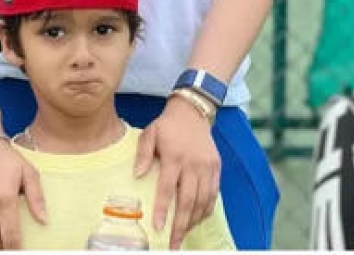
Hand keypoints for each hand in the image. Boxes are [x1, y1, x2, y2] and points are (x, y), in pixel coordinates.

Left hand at [135, 96, 219, 248]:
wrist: (193, 112)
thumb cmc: (167, 126)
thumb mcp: (149, 134)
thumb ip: (142, 154)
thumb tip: (137, 175)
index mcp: (175, 157)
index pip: (168, 188)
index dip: (163, 209)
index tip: (158, 227)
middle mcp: (194, 163)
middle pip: (188, 199)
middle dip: (181, 225)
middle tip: (174, 243)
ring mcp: (207, 166)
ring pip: (203, 199)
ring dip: (194, 220)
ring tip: (184, 235)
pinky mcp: (216, 167)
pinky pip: (214, 193)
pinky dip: (207, 209)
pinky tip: (198, 219)